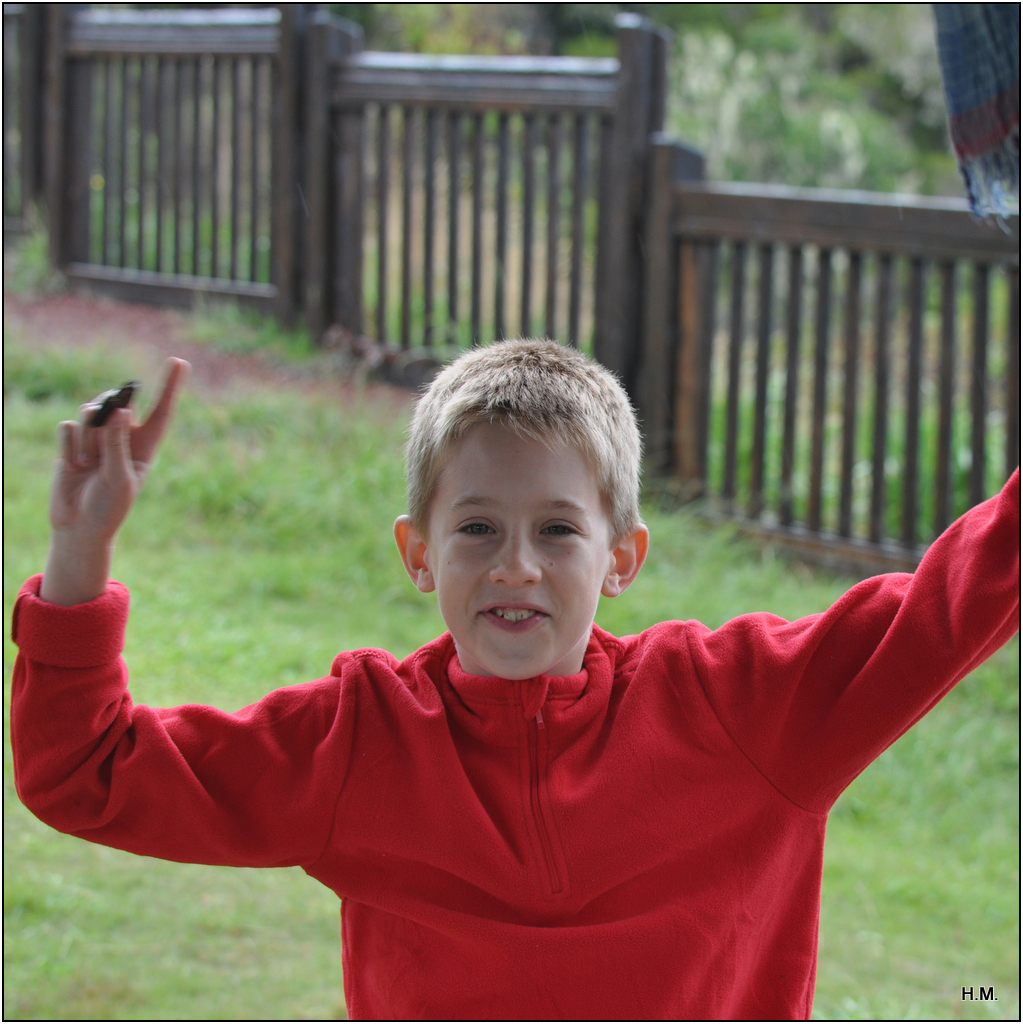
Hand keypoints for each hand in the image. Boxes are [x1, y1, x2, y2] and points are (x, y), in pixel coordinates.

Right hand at [41, 358, 189, 605]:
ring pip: (91, 412)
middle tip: (105, 428)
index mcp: (146, 445)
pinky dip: (69, 445)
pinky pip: (69, 426)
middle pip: (119, 402)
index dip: (171, 386)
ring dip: (88, 438)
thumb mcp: (119, 479)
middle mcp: (124, 436)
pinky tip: (74, 465)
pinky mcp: (74, 442)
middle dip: (110, 411)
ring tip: (88, 464)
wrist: (78, 527)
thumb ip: (118, 445)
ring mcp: (98, 437)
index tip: (180, 361)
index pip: (162, 411)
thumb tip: (119, 411)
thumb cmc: (108, 507)